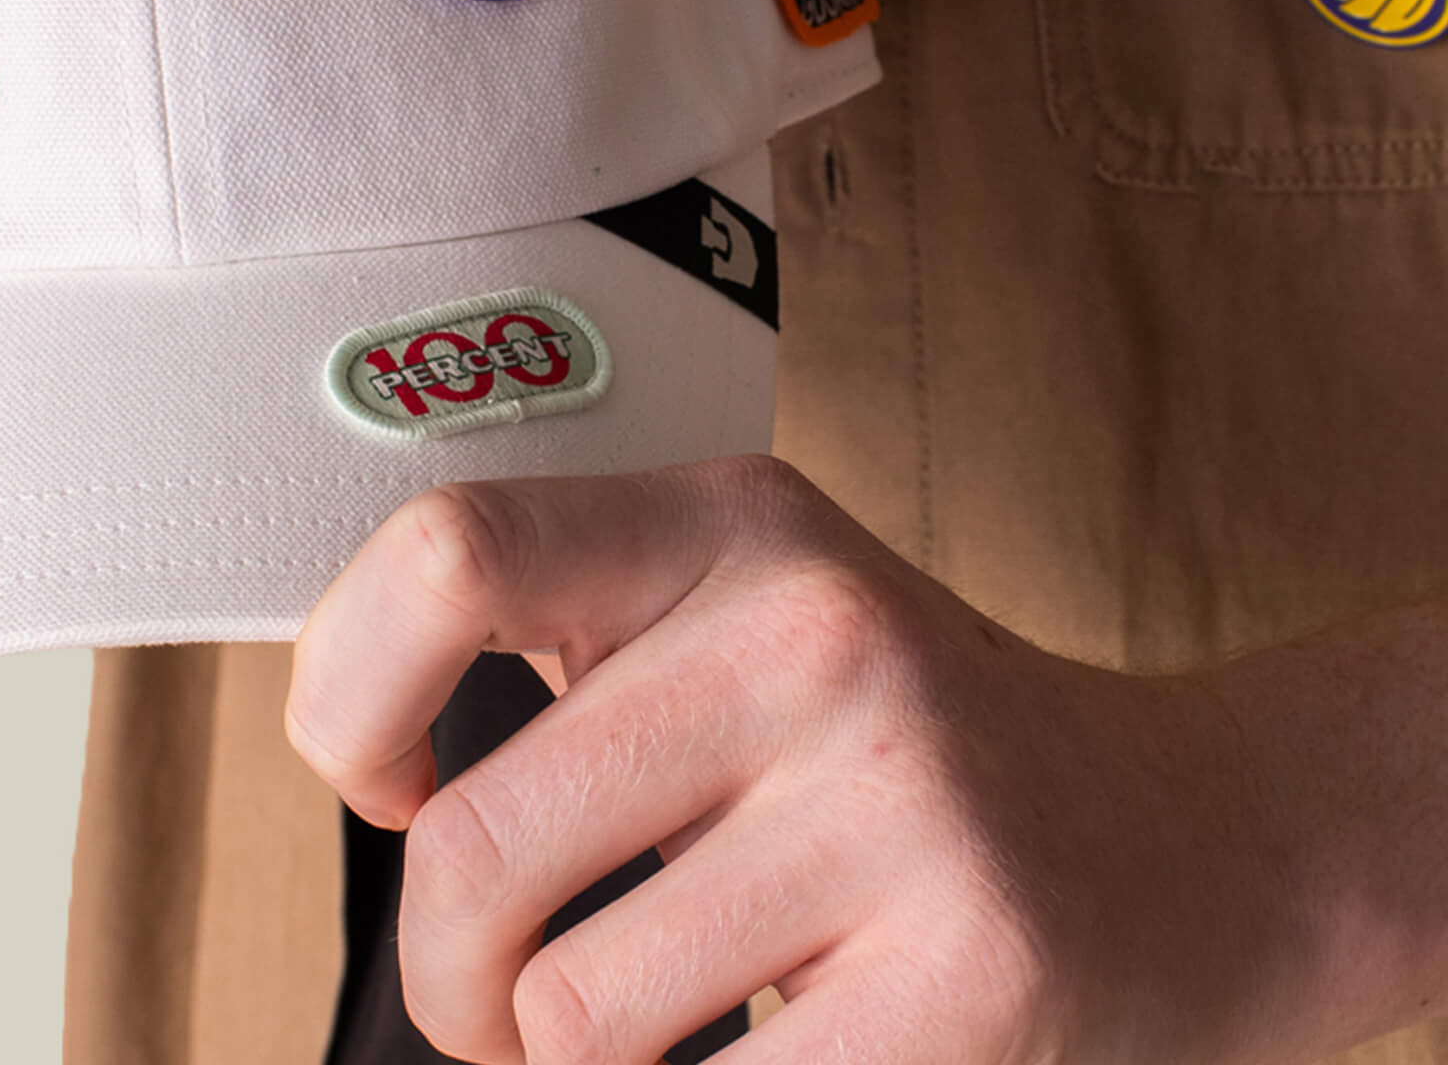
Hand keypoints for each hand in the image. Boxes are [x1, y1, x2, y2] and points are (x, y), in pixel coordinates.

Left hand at [286, 457, 1446, 1063]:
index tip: (388, 778)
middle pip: (472, 849)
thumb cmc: (897, 744)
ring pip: (567, 1018)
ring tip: (656, 1020)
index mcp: (729, 522)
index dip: (349, 694)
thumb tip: (362, 749)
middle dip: (450, 976)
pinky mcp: (974, 967)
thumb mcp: (744, 617)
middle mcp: (811, 627)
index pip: (448, 556)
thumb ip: (577, 647)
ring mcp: (900, 795)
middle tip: (502, 988)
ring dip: (567, 1062)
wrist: (1182, 840)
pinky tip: (771, 1046)